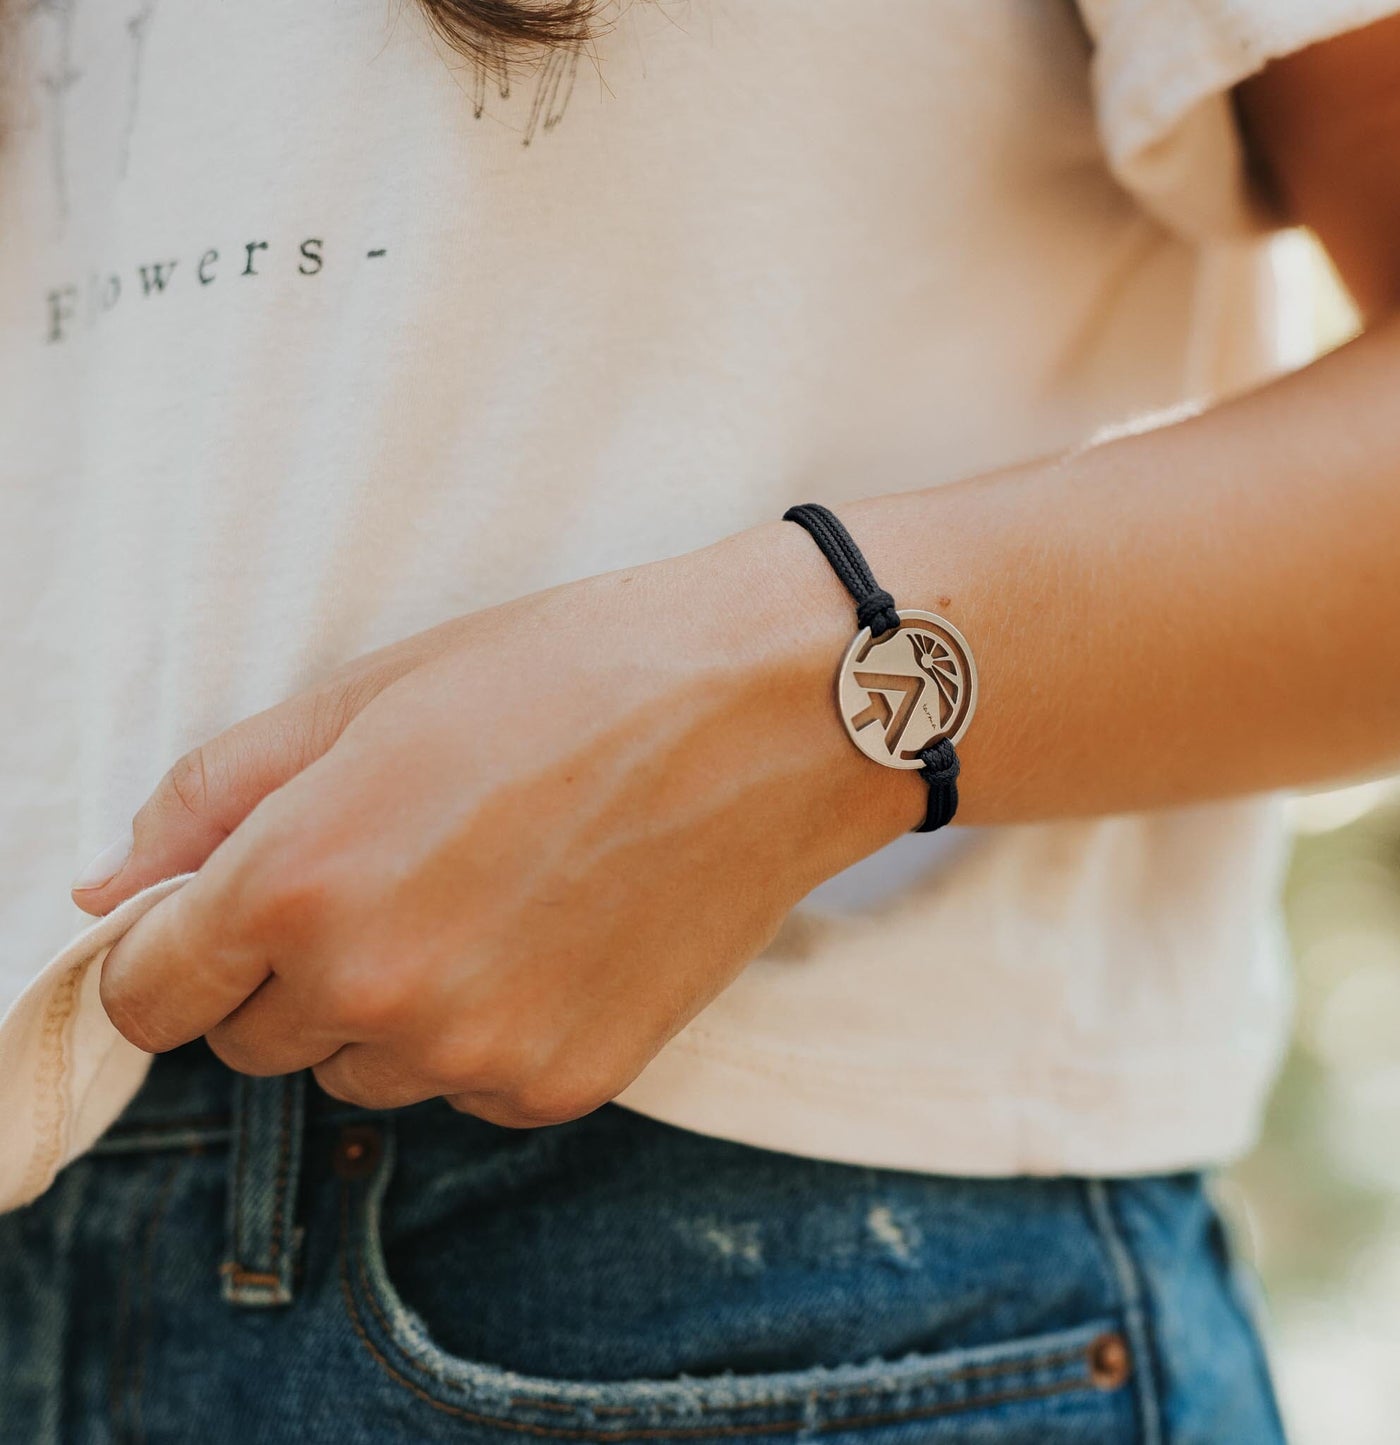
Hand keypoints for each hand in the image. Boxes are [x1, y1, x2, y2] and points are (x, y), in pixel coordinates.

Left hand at [81, 523, 911, 1123]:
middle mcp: (376, 990)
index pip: (148, 996)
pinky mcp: (564, 1085)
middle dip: (291, 968)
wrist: (768, 712)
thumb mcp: (374, 693)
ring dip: (390, 1008)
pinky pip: (468, 1088)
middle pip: (253, 1041)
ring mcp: (476, 1051)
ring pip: (363, 1072)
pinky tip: (553, 938)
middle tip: (394, 868)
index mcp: (301, 879)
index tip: (224, 917)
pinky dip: (485, 1032)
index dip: (175, 951)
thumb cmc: (574, 673)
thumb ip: (216, 797)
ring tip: (488, 896)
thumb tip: (110, 894)